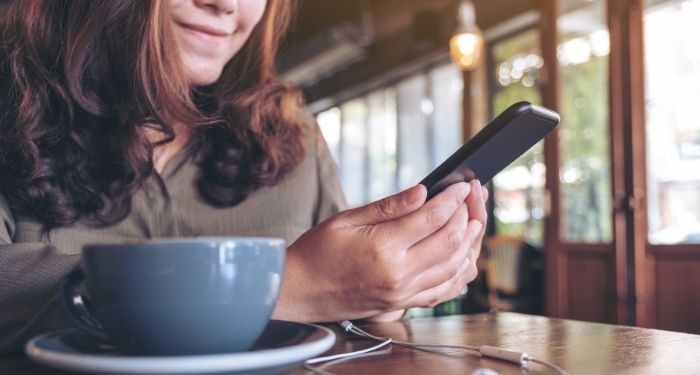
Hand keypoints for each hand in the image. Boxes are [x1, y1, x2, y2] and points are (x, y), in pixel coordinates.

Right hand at [272, 180, 487, 322]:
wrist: (298, 291)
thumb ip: (388, 207)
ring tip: (475, 222)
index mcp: (383, 248)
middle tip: (473, 197)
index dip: (453, 198)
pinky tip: (465, 258)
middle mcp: (398, 273)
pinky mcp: (401, 305)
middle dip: (468, 215)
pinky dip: (459, 274)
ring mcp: (402, 293)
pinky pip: (442, 292)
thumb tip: (423, 192)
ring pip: (453, 268)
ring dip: (469, 243)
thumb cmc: (317, 252)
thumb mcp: (346, 219)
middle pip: (451, 242)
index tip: (462, 185)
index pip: (432, 218)